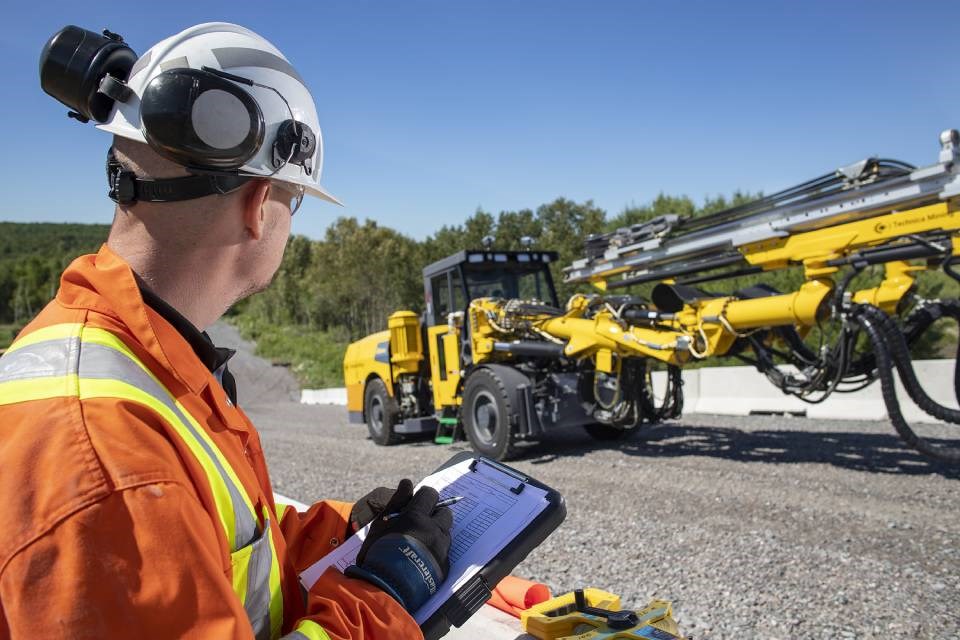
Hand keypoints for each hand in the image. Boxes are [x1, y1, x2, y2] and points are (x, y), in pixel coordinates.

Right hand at [344, 479, 453, 612]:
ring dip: (437, 533)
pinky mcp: (444, 566)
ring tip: (420, 543)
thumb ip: (397, 501)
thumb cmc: (377, 551)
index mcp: (417, 516)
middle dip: (434, 515)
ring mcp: (441, 549)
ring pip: (446, 532)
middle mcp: (433, 530)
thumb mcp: (381, 523)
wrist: (383, 588)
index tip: (416, 505)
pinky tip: (422, 558)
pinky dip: (436, 552)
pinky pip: (445, 552)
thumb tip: (407, 483)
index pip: (430, 494)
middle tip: (419, 524)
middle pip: (444, 512)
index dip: (423, 498)